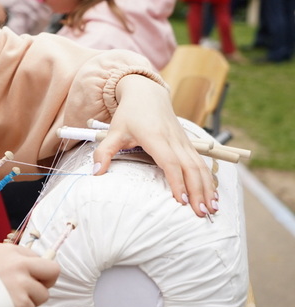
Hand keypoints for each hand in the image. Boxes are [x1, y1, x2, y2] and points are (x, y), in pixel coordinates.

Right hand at [0, 243, 59, 306]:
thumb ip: (11, 262)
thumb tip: (33, 270)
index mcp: (11, 250)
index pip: (39, 257)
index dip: (35, 271)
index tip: (28, 278)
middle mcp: (19, 264)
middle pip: (53, 271)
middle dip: (47, 282)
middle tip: (34, 290)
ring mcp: (22, 283)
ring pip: (43, 295)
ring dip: (30, 301)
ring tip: (10, 301)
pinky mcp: (21, 303)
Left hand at [92, 75, 217, 218]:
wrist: (146, 93)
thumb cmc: (129, 114)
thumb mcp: (113, 131)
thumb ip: (104, 152)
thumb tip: (95, 173)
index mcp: (155, 137)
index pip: (170, 162)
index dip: (177, 181)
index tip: (181, 201)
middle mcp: (174, 140)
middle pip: (190, 167)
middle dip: (198, 191)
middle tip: (202, 213)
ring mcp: (183, 141)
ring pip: (199, 166)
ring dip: (207, 187)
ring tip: (212, 209)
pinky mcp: (187, 143)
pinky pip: (201, 162)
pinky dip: (208, 179)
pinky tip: (211, 194)